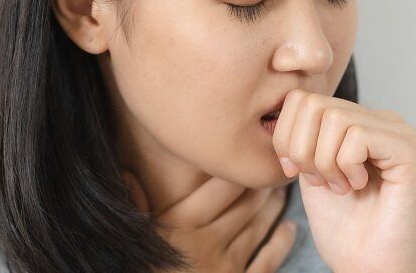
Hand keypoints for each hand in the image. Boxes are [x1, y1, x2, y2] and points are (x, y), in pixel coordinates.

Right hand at [121, 172, 295, 272]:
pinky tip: (289, 228)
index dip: (239, 168)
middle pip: (245, 204)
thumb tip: (126, 173)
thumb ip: (135, 208)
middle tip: (274, 166)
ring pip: (259, 226)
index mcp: (180, 225)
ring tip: (280, 189)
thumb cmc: (146, 271)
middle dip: (261, 183)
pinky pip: (268, 260)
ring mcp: (226, 266)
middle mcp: (207, 242)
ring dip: (273, 206)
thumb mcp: (135, 240)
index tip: (249, 154)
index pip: (220, 186)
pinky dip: (282, 242)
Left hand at [272, 88, 415, 272]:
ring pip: (335, 118)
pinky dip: (345, 166)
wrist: (369, 264)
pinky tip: (358, 186)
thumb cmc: (342, 226)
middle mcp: (384, 120)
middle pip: (316, 104)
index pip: (305, 98)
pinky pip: (357, 136)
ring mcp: (401, 133)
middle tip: (319, 181)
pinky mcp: (412, 151)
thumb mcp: (310, 169)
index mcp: (361, 120)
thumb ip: (303, 133)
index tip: (298, 171)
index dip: (288, 136)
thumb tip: (288, 102)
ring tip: (340, 187)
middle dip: (303, 149)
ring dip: (324, 161)